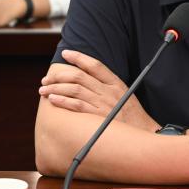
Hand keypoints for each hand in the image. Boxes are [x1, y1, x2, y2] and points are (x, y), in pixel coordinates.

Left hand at [40, 51, 158, 131]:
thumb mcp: (125, 95)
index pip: (95, 65)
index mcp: (116, 83)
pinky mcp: (98, 117)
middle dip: (59, 76)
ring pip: (74, 90)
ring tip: (44, 90)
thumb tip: (89, 80)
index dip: (79, 57)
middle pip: (79, 77)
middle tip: (46, 79)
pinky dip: (63, 101)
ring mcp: (104, 104)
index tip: (65, 54)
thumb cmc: (133, 117)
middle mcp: (109, 91)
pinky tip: (53, 100)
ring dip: (56, 88)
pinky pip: (77, 106)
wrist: (144, 134)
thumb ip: (109, 87)